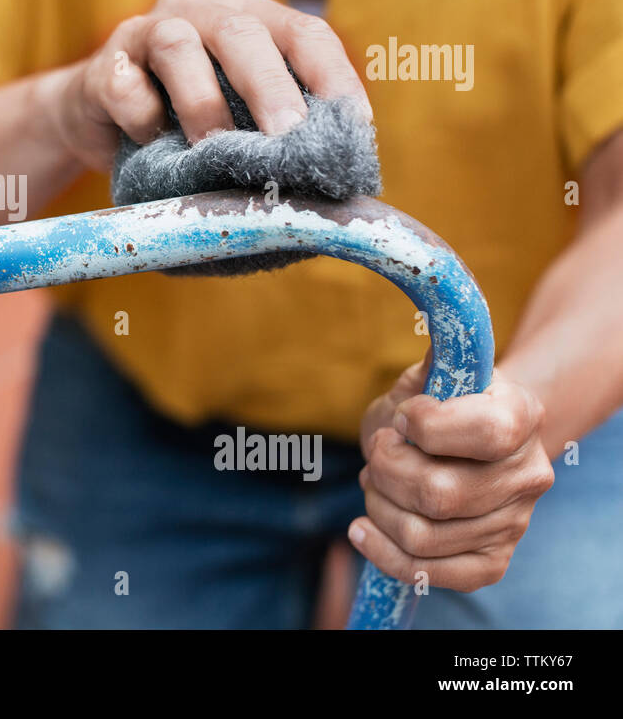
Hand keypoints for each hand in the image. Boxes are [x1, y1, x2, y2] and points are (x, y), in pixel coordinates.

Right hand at [36, 0, 372, 169]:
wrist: (95, 119)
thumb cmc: (181, 123)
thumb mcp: (236, 120)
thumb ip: (274, 130)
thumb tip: (331, 178)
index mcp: (249, 18)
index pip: (304, 33)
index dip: (332, 76)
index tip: (352, 127)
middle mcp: (201, 11)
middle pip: (243, 32)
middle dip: (270, 87)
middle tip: (288, 138)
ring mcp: (145, 31)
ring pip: (177, 46)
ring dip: (202, 101)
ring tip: (215, 149)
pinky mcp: (102, 65)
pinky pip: (123, 85)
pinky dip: (140, 115)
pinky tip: (150, 143)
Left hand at [350, 360, 555, 591]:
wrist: (462, 440)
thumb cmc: (436, 402)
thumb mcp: (428, 374)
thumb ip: (430, 360)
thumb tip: (435, 319)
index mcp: (522, 416)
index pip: (485, 431)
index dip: (426, 425)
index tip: (404, 416)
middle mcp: (529, 473)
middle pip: (438, 493)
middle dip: (385, 470)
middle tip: (379, 453)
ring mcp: (514, 522)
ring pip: (423, 535)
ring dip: (377, 506)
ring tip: (375, 483)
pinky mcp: (492, 559)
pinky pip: (431, 573)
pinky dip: (383, 553)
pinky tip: (362, 528)